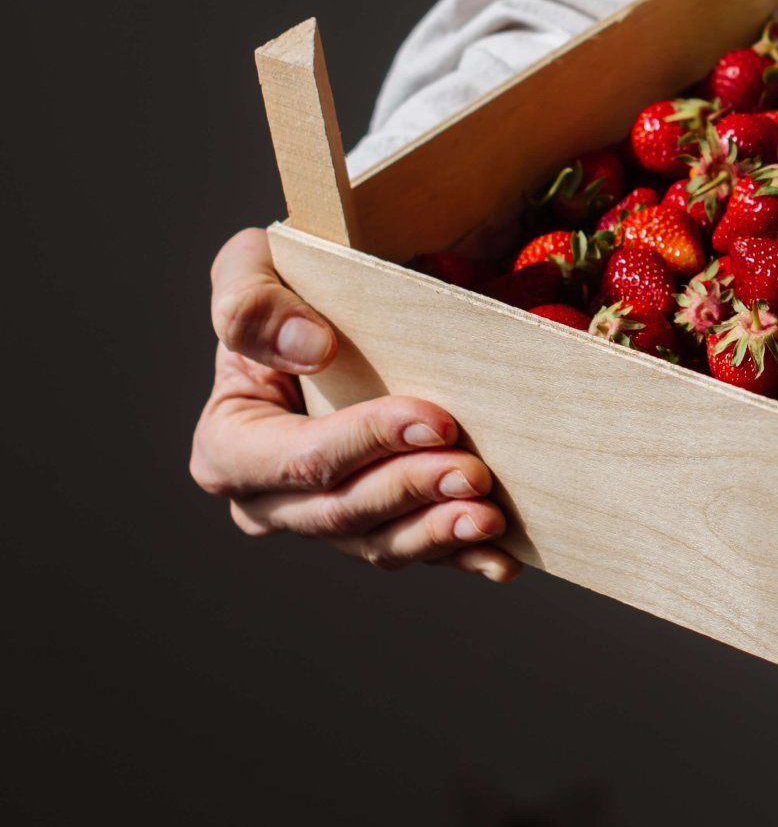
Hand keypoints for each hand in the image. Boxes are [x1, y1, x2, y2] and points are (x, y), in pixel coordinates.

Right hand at [189, 228, 518, 579]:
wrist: (329, 319)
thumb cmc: (283, 290)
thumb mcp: (249, 269)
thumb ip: (252, 305)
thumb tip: (309, 349)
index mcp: (228, 448)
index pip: (300, 459)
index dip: (367, 443)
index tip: (435, 420)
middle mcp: (269, 501)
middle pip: (343, 511)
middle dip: (414, 491)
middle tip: (476, 473)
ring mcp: (324, 521)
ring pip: (380, 543)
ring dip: (439, 535)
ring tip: (490, 517)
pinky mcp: (375, 528)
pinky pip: (415, 553)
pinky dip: (459, 556)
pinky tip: (500, 557)